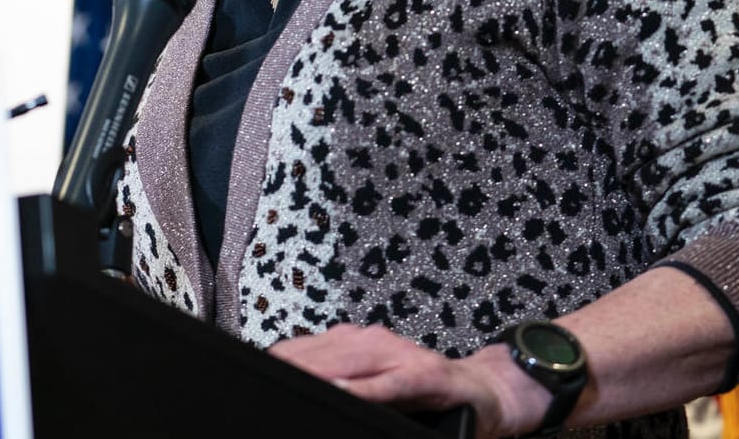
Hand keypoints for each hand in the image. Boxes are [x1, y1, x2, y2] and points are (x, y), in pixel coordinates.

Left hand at [268, 325, 550, 438]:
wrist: (485, 391)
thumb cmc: (427, 395)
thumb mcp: (377, 388)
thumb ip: (344, 386)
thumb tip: (305, 393)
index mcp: (359, 344)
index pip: (309, 349)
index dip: (281, 358)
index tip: (252, 366)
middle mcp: (376, 343)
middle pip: (322, 352)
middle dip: (290, 364)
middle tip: (260, 377)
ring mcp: (401, 356)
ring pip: (349, 361)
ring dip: (317, 371)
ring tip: (287, 380)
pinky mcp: (425, 375)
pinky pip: (388, 383)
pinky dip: (364, 389)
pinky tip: (341, 392)